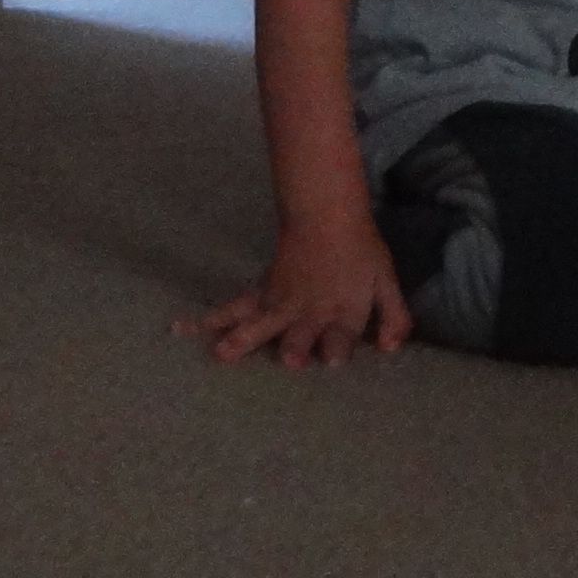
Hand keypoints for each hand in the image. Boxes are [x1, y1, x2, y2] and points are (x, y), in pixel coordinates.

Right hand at [189, 220, 410, 367]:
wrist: (327, 216)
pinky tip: (182, 327)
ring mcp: (282, 304)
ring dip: (242, 339)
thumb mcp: (386, 282)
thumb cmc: (360, 252)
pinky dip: (210, 319)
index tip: (333, 361)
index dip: (337, 350)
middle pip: (300, 335)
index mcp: (343, 311)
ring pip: (260, 324)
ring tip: (222, 354)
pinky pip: (235, 308)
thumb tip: (392, 350)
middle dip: (295, 350)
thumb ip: (395, 316)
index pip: (341, 338)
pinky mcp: (262, 295)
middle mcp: (310, 311)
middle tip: (289, 361)